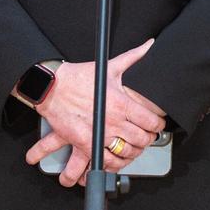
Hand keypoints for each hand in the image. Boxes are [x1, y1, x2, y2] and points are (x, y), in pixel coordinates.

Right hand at [25, 39, 165, 185]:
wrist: (52, 88)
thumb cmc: (78, 77)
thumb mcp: (109, 66)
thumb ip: (133, 57)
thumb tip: (148, 45)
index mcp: (122, 103)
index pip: (150, 121)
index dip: (158, 125)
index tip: (157, 125)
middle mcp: (113, 121)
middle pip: (141, 140)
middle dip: (147, 140)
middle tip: (147, 137)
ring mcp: (100, 135)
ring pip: (126, 153)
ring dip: (133, 153)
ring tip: (133, 149)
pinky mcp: (86, 145)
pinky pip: (105, 162)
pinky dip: (113, 165)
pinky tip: (116, 161)